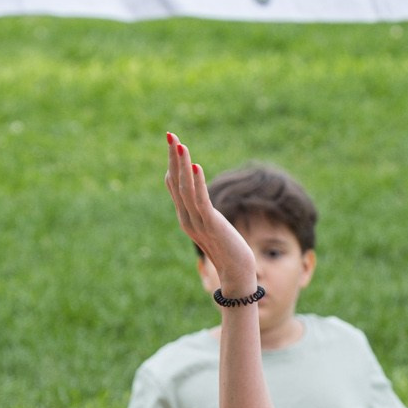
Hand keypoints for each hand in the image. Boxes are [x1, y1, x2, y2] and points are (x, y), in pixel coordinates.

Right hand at [164, 133, 256, 297]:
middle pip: (176, 183)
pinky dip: (197, 183)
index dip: (173, 164)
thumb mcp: (210, 226)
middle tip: (170, 135)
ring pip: (185, 189)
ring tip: (180, 144)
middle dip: (174, 158)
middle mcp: (186, 218)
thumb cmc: (226, 249)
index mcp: (185, 217)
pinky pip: (201, 201)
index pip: (175, 186)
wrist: (237, 273)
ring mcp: (197, 222)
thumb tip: (198, 199)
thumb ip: (200, 211)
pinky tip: (195, 166)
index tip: (173, 143)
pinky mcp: (211, 225)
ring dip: (182, 165)